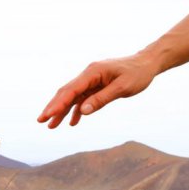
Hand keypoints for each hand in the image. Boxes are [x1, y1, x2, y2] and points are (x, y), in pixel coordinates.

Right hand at [37, 52, 158, 128]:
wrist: (147, 63)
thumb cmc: (137, 74)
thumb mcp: (122, 88)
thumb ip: (101, 99)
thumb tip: (82, 112)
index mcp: (92, 72)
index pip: (70, 90)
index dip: (57, 104)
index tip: (47, 115)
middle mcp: (88, 75)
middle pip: (66, 93)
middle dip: (53, 107)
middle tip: (41, 121)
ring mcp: (90, 80)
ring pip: (72, 97)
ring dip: (61, 111)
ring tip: (51, 126)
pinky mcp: (95, 86)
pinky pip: (82, 99)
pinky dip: (76, 110)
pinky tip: (73, 122)